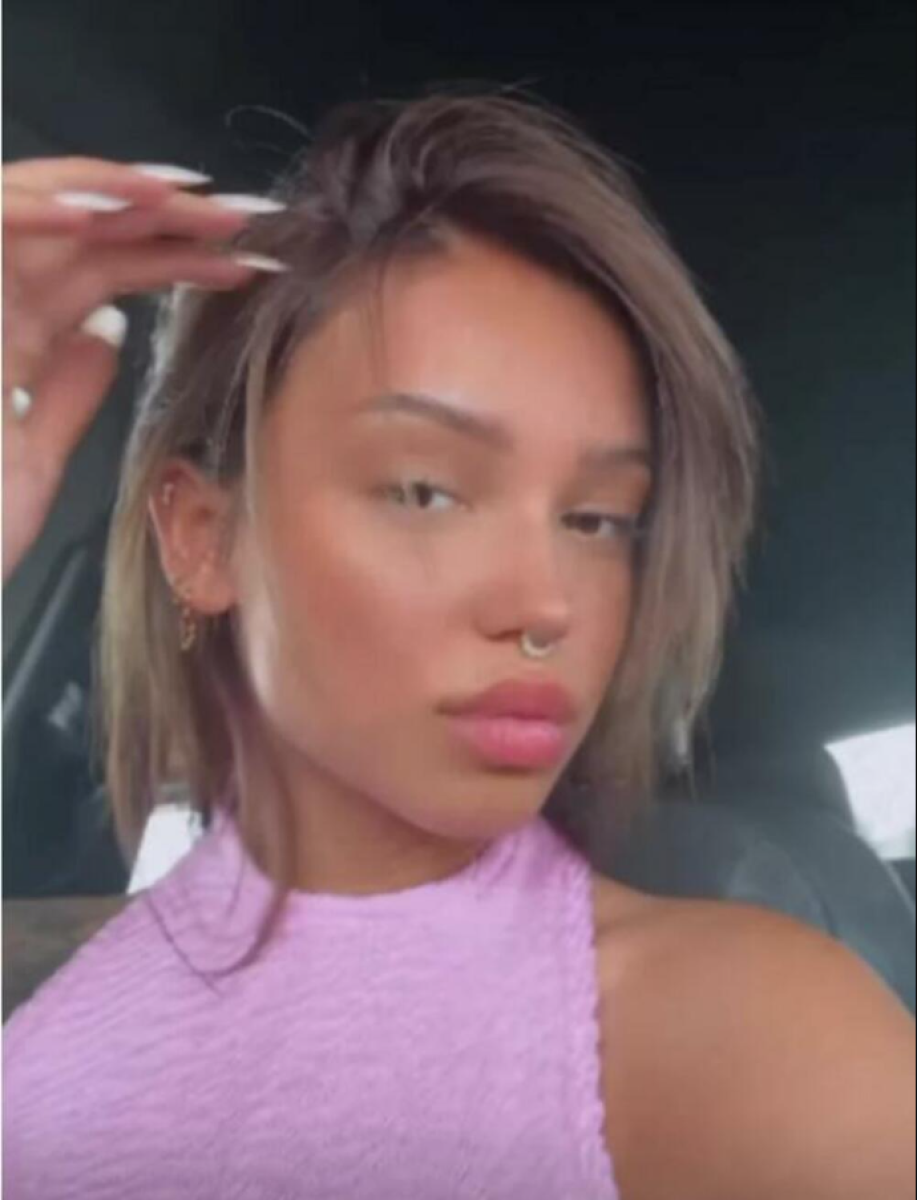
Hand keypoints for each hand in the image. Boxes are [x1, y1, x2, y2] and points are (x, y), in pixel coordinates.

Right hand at [2, 156, 283, 581]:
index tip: (250, 263)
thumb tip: (109, 333)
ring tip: (194, 198)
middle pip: (92, 231)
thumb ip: (70, 387)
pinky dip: (41, 210)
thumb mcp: (36, 451)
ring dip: (119, 196)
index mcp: (20, 332)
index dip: (181, 259)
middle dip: (172, 216)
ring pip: (45, 209)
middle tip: (249, 216)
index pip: (112, 271)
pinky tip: (104, 212)